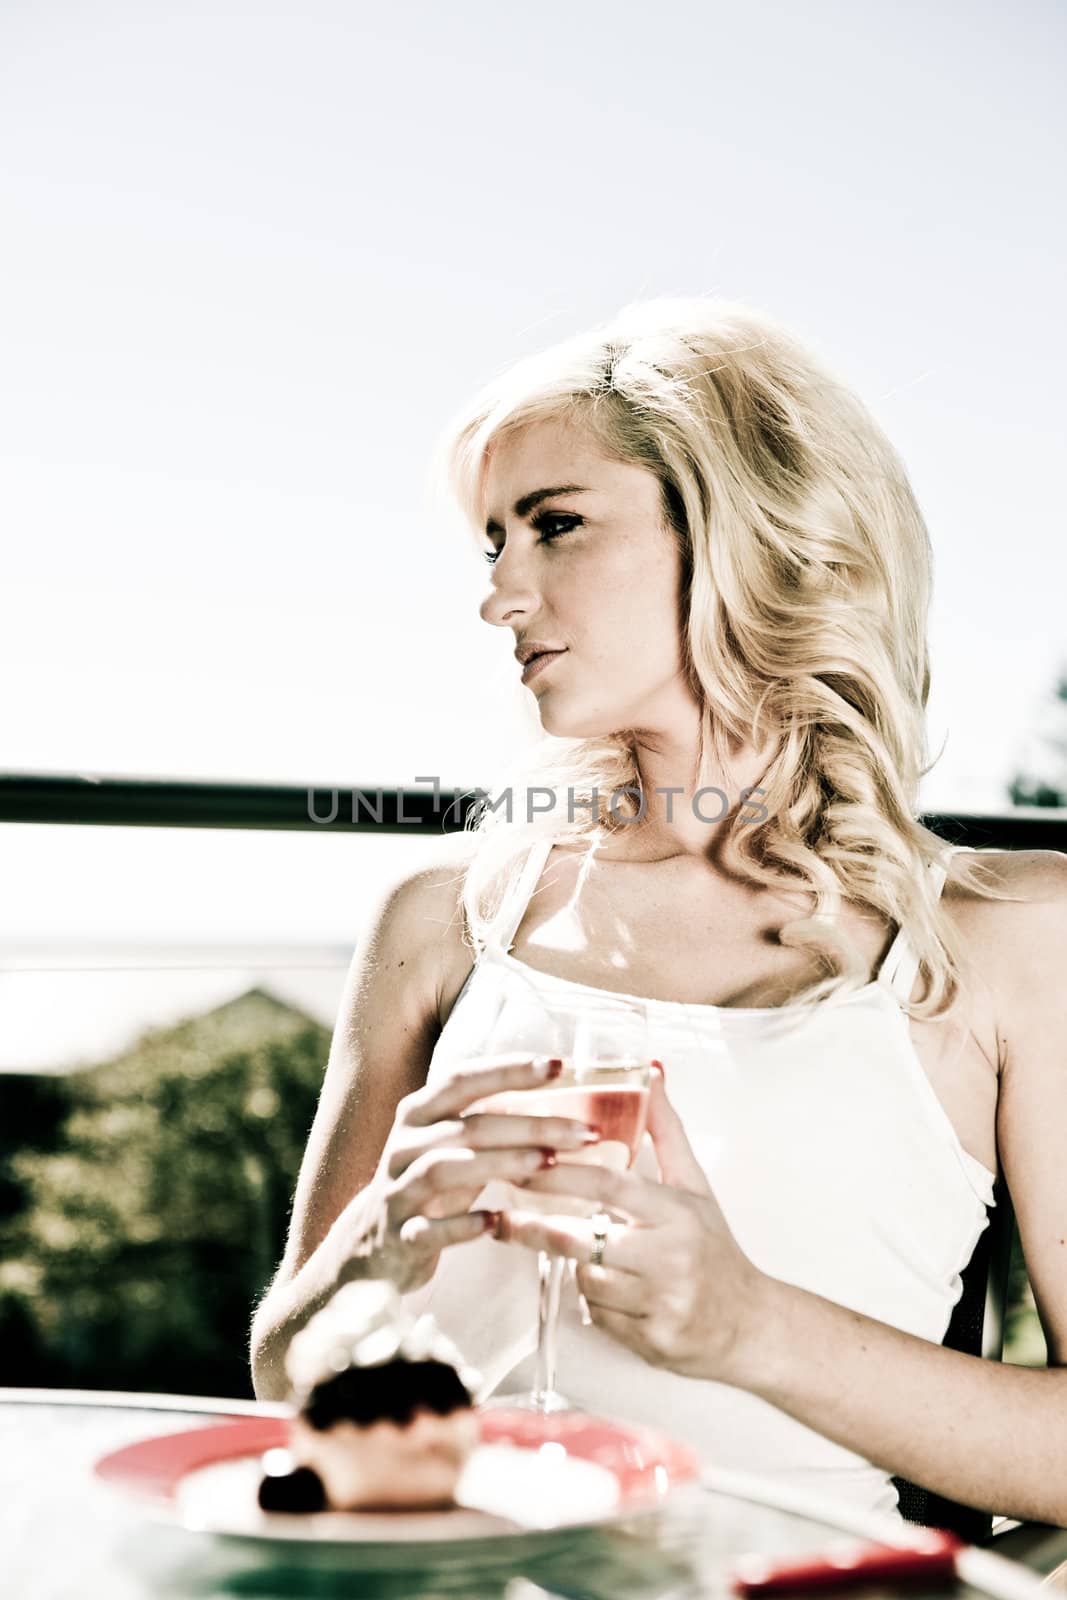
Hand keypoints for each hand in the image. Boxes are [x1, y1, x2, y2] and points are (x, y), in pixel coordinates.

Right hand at [346, 1056, 599, 1293]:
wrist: (372, 1246)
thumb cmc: (430, 1184)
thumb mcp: (451, 1143)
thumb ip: (491, 1118)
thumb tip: (561, 1093)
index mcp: (418, 1114)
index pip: (462, 1079)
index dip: (509, 1069)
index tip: (560, 1065)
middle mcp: (404, 1145)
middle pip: (468, 1126)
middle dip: (530, 1126)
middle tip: (584, 1133)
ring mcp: (398, 1191)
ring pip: (445, 1168)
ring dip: (499, 1163)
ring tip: (547, 1164)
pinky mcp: (398, 1237)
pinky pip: (428, 1229)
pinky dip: (461, 1226)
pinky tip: (494, 1223)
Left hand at [493, 1064, 766, 1383]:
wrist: (749, 1324)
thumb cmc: (714, 1248)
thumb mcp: (695, 1184)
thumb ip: (666, 1129)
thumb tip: (651, 1071)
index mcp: (677, 1212)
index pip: (608, 1186)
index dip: (559, 1176)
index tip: (522, 1166)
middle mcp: (670, 1256)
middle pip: (582, 1240)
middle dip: (535, 1229)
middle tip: (501, 1219)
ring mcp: (661, 1302)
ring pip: (586, 1281)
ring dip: (574, 1268)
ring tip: (590, 1258)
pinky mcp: (651, 1341)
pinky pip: (598, 1317)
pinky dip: (593, 1304)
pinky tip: (613, 1293)